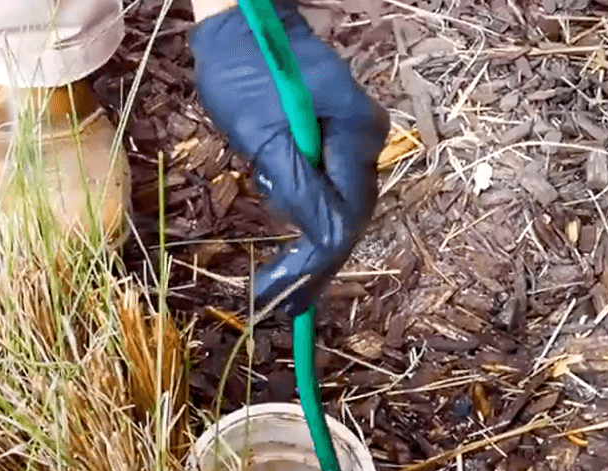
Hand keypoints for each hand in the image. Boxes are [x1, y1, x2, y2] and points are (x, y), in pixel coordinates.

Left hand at [189, 0, 389, 316]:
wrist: (243, 20)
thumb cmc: (247, 68)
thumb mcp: (263, 133)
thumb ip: (294, 185)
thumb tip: (322, 241)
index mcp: (356, 136)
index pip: (344, 218)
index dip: (313, 265)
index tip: (279, 296)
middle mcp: (364, 139)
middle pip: (347, 217)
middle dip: (311, 266)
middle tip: (277, 305)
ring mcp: (351, 137)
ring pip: (336, 207)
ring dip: (305, 245)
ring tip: (274, 287)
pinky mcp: (330, 137)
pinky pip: (324, 187)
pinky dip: (302, 216)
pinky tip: (284, 249)